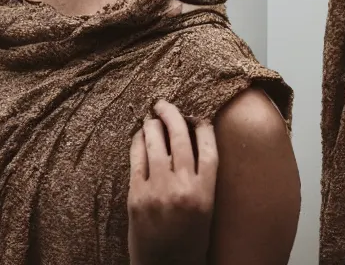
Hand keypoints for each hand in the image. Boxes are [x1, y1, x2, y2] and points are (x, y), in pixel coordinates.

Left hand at [128, 100, 218, 264]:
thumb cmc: (189, 240)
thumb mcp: (206, 209)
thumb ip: (201, 177)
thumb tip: (193, 141)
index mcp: (205, 192)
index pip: (208, 147)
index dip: (203, 126)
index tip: (198, 116)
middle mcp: (183, 188)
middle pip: (180, 137)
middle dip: (172, 114)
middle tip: (165, 104)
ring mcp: (157, 191)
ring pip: (156, 143)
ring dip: (153, 124)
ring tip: (151, 116)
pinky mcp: (136, 197)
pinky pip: (137, 159)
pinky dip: (138, 142)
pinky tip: (139, 135)